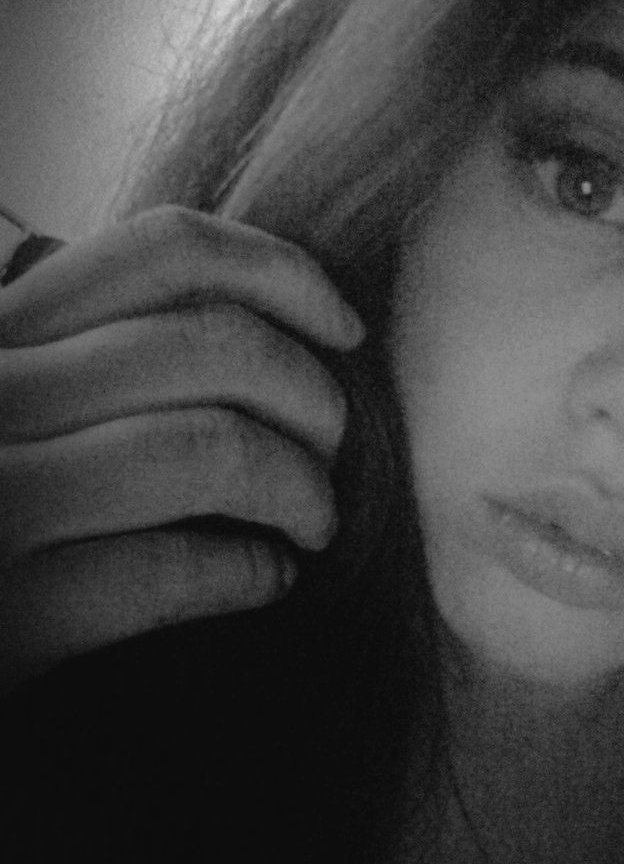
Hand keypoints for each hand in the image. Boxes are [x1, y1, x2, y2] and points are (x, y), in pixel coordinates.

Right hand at [0, 206, 363, 688]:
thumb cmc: (19, 504)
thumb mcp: (38, 403)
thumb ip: (108, 355)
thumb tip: (273, 325)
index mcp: (2, 332)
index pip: (167, 250)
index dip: (285, 274)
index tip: (348, 330)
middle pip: (217, 345)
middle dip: (317, 399)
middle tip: (335, 451)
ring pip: (211, 448)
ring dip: (301, 489)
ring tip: (316, 523)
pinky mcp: (10, 613)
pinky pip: (171, 569)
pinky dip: (251, 572)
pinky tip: (271, 578)